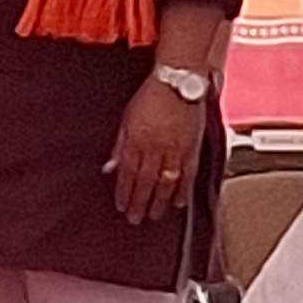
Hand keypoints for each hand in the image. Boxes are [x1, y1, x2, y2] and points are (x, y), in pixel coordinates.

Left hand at [105, 76, 203, 225]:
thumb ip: (119, 145)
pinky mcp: (193, 149)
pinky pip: (188, 175)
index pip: (128, 173)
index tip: (121, 206)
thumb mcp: (126, 118)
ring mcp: (176, 150)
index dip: (124, 192)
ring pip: (166, 182)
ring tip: (154, 215)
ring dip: (159, 202)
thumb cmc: (150, 96)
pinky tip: (178, 203)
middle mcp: (156, 148)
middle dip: (139, 203)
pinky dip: (183, 191)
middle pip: (145, 182)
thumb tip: (109, 167)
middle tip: (135, 219)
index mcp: (137, 140)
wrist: (178, 82)